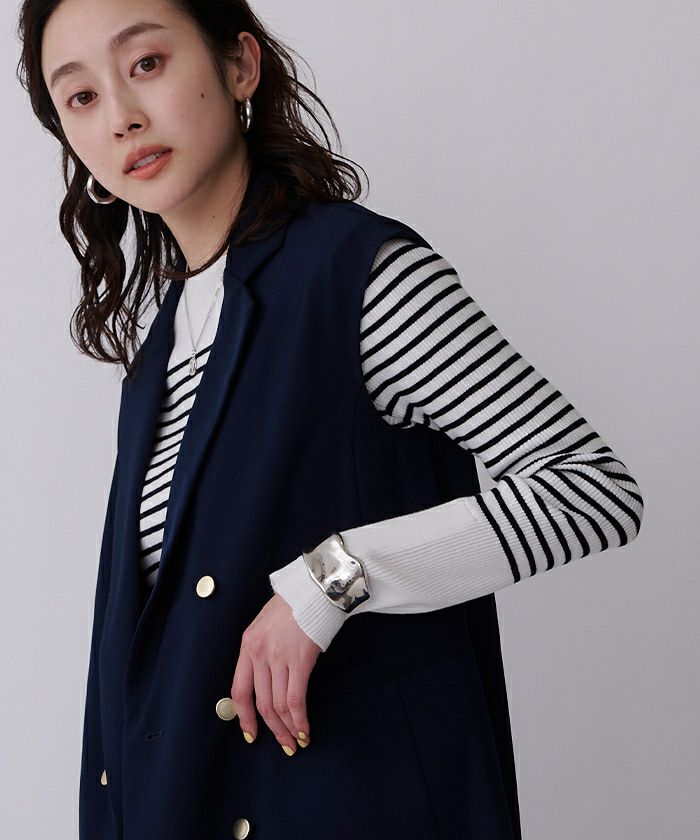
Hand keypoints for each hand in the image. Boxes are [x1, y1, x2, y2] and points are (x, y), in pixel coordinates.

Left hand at [231, 592, 321, 753]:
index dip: (244, 717)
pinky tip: (305, 730)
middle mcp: (259, 654)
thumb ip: (261, 651)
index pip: (239, 690)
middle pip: (261, 702)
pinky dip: (299, 719)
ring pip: (278, 705)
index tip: (251, 734)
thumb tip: (265, 682)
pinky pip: (295, 699)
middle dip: (271, 729)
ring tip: (296, 741)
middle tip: (282, 745)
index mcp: (247, 645)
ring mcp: (278, 658)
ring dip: (287, 728)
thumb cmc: (293, 605)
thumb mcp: (265, 625)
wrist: (314, 588)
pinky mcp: (300, 660)